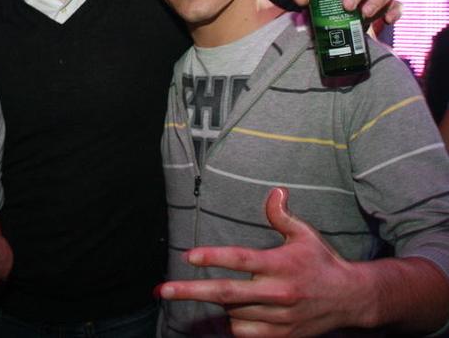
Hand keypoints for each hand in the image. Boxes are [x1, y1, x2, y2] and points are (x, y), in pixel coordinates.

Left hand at [158, 188, 367, 336]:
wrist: (352, 300)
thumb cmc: (322, 262)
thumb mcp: (305, 234)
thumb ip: (282, 216)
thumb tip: (274, 192)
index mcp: (280, 264)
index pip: (241, 260)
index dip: (213, 257)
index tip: (188, 255)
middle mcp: (278, 292)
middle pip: (227, 294)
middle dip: (191, 292)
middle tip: (162, 290)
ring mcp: (279, 317)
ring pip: (233, 314)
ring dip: (222, 304)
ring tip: (231, 292)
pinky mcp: (281, 335)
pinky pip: (244, 333)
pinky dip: (233, 324)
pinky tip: (235, 313)